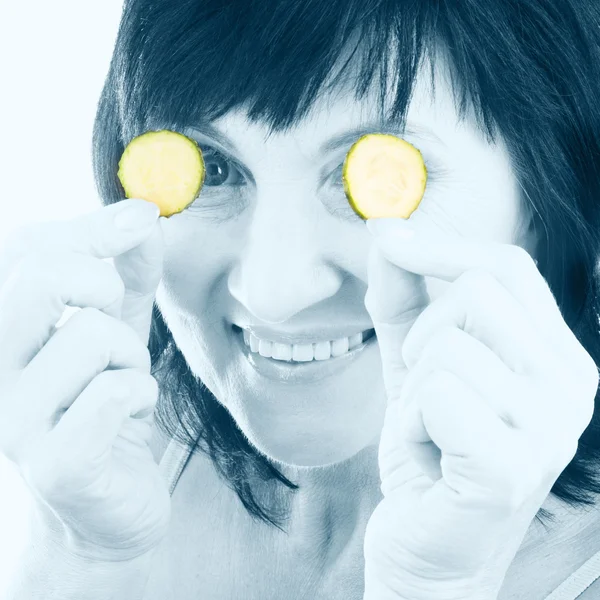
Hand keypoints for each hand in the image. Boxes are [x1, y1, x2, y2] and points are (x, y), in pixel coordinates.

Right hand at [0, 199, 170, 561]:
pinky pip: (115, 393)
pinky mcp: (55, 465)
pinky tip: (131, 416)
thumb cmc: (109, 402)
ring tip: (124, 383)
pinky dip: (141, 393)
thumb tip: (144, 214)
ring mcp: (14, 422)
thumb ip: (129, 270)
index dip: (88, 226)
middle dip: (102, 286)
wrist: (109, 500)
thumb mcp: (122, 324)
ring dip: (131, 356)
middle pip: (36, 281)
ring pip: (91, 335)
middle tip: (114, 320)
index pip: (23, 252)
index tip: (142, 216)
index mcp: (4, 330)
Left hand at [361, 217, 598, 599]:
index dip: (442, 245)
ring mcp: (548, 430)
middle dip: (422, 335)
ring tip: (430, 429)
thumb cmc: (429, 449)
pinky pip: (436, 394)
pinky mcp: (508, 470)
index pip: (508, 267)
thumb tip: (386, 231)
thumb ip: (403, 298)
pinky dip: (411, 423)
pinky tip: (430, 457)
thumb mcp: (412, 361)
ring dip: (414, 389)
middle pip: (477, 291)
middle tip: (424, 389)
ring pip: (447, 343)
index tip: (388, 236)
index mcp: (554, 355)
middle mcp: (569, 386)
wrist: (425, 543)